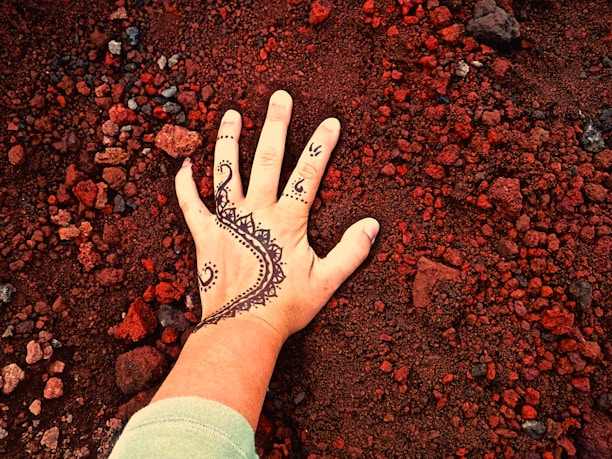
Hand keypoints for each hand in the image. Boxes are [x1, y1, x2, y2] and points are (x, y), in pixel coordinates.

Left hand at [175, 90, 378, 339]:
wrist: (243, 327)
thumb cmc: (285, 306)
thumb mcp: (327, 281)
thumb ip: (352, 252)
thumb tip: (373, 225)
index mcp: (287, 220)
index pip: (308, 173)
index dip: (321, 146)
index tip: (330, 122)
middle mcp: (256, 212)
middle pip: (267, 159)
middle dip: (276, 125)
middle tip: (279, 97)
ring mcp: (228, 221)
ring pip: (227, 171)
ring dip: (229, 140)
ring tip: (231, 114)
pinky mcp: (205, 235)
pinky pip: (191, 205)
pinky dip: (185, 185)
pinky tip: (183, 164)